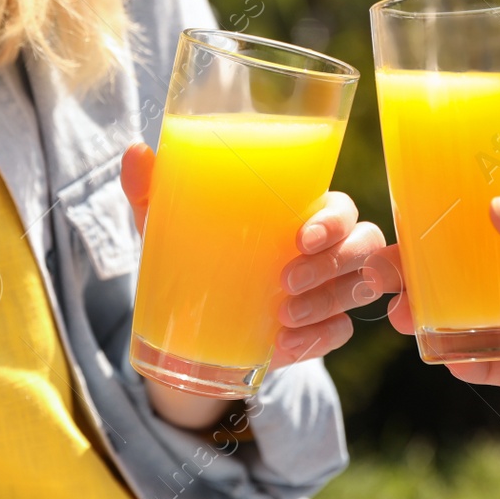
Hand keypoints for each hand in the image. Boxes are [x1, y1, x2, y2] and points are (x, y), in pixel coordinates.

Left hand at [121, 142, 398, 430]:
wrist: (187, 325)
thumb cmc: (192, 252)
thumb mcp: (168, 225)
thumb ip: (153, 190)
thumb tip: (135, 152)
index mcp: (299, 211)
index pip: (341, 207)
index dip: (334, 221)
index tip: (300, 239)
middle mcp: (325, 247)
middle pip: (364, 245)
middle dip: (333, 264)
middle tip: (284, 282)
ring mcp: (328, 290)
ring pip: (359, 289)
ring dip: (326, 303)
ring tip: (283, 316)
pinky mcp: (321, 329)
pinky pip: (340, 332)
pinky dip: (317, 339)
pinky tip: (284, 346)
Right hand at [385, 164, 499, 429]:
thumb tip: (494, 213)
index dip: (450, 200)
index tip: (402, 205)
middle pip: (478, 255)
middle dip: (427, 262)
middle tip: (380, 271)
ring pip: (484, 307)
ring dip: (440, 311)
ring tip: (403, 318)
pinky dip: (477, 360)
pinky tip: (447, 358)